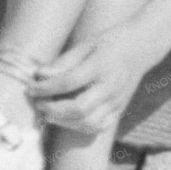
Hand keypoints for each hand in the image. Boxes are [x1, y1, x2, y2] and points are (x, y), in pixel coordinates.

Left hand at [31, 27, 153, 134]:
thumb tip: (38, 75)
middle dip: (52, 109)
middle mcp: (111, 87)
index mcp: (101, 66)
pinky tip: (65, 119)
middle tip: (37, 103)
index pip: (68, 82)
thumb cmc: (108, 42)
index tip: (29, 88)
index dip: (45, 88)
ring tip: (47, 113)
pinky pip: (98, 127)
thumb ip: (63, 62)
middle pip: (79, 109)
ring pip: (88, 123)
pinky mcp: (120, 110)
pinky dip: (78, 127)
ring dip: (63, 122)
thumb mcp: (85, 44)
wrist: (141, 47)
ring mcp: (117, 101)